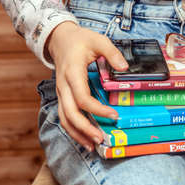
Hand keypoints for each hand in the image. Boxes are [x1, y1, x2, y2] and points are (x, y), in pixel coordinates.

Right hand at [46, 21, 127, 151]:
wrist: (60, 39)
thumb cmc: (80, 40)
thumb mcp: (98, 40)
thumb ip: (112, 53)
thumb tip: (124, 68)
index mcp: (72, 72)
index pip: (82, 97)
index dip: (97, 109)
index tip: (113, 115)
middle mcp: (63, 86)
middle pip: (70, 113)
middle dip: (85, 129)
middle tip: (101, 139)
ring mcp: (61, 92)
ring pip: (64, 118)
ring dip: (77, 134)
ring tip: (93, 146)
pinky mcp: (62, 96)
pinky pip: (64, 116)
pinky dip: (73, 130)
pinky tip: (85, 139)